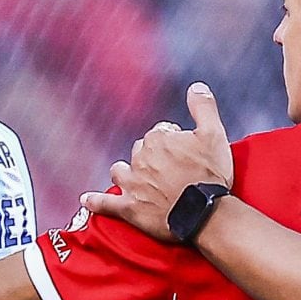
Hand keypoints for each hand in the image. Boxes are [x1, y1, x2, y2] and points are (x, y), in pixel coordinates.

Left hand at [80, 82, 233, 241]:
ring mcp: (132, 183)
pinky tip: (86, 200)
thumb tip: (196, 87)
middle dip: (152, 157)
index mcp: (157, 139)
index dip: (173, 143)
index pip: (160, 133)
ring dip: (126, 172)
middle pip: (140, 151)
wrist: (203, 213)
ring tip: (136, 179)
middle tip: (171, 171)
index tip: (186, 155)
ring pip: (120, 171)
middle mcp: (140, 158)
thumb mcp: (214, 134)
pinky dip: (95, 201)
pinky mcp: (128, 207)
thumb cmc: (209, 175)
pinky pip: (106, 203)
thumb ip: (203, 107)